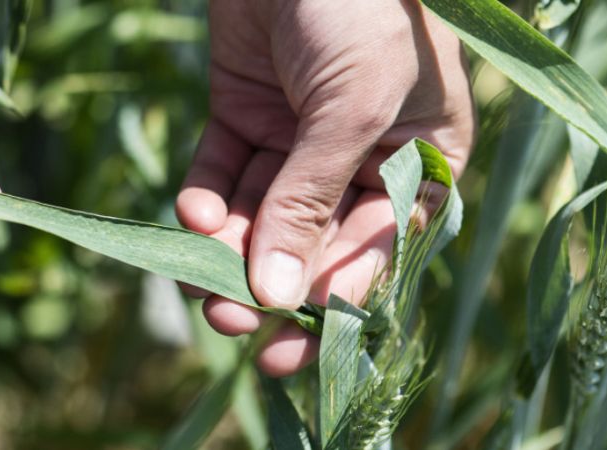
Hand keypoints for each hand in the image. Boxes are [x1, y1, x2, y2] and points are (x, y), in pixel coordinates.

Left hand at [177, 0, 474, 375]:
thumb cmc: (357, 9)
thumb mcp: (350, 107)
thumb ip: (312, 200)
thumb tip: (278, 295)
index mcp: (415, 162)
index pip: (375, 250)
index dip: (331, 302)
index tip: (287, 349)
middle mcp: (356, 159)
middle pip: (309, 242)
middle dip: (268, 282)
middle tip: (226, 318)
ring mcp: (296, 140)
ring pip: (260, 217)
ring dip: (226, 249)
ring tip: (193, 273)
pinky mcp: (243, 117)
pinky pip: (222, 174)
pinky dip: (205, 199)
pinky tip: (191, 212)